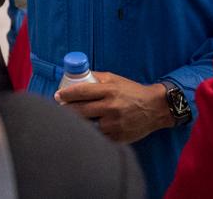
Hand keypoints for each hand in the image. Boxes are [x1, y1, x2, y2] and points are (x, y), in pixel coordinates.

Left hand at [54, 72, 173, 142]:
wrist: (155, 108)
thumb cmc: (132, 91)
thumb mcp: (115, 79)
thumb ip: (97, 77)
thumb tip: (77, 75)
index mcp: (109, 91)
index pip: (82, 92)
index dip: (66, 94)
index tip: (58, 96)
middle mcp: (111, 107)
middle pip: (80, 111)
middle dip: (67, 110)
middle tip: (60, 108)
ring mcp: (114, 124)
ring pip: (87, 125)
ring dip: (77, 122)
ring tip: (70, 119)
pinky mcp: (117, 137)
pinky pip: (98, 136)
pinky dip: (91, 133)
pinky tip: (85, 130)